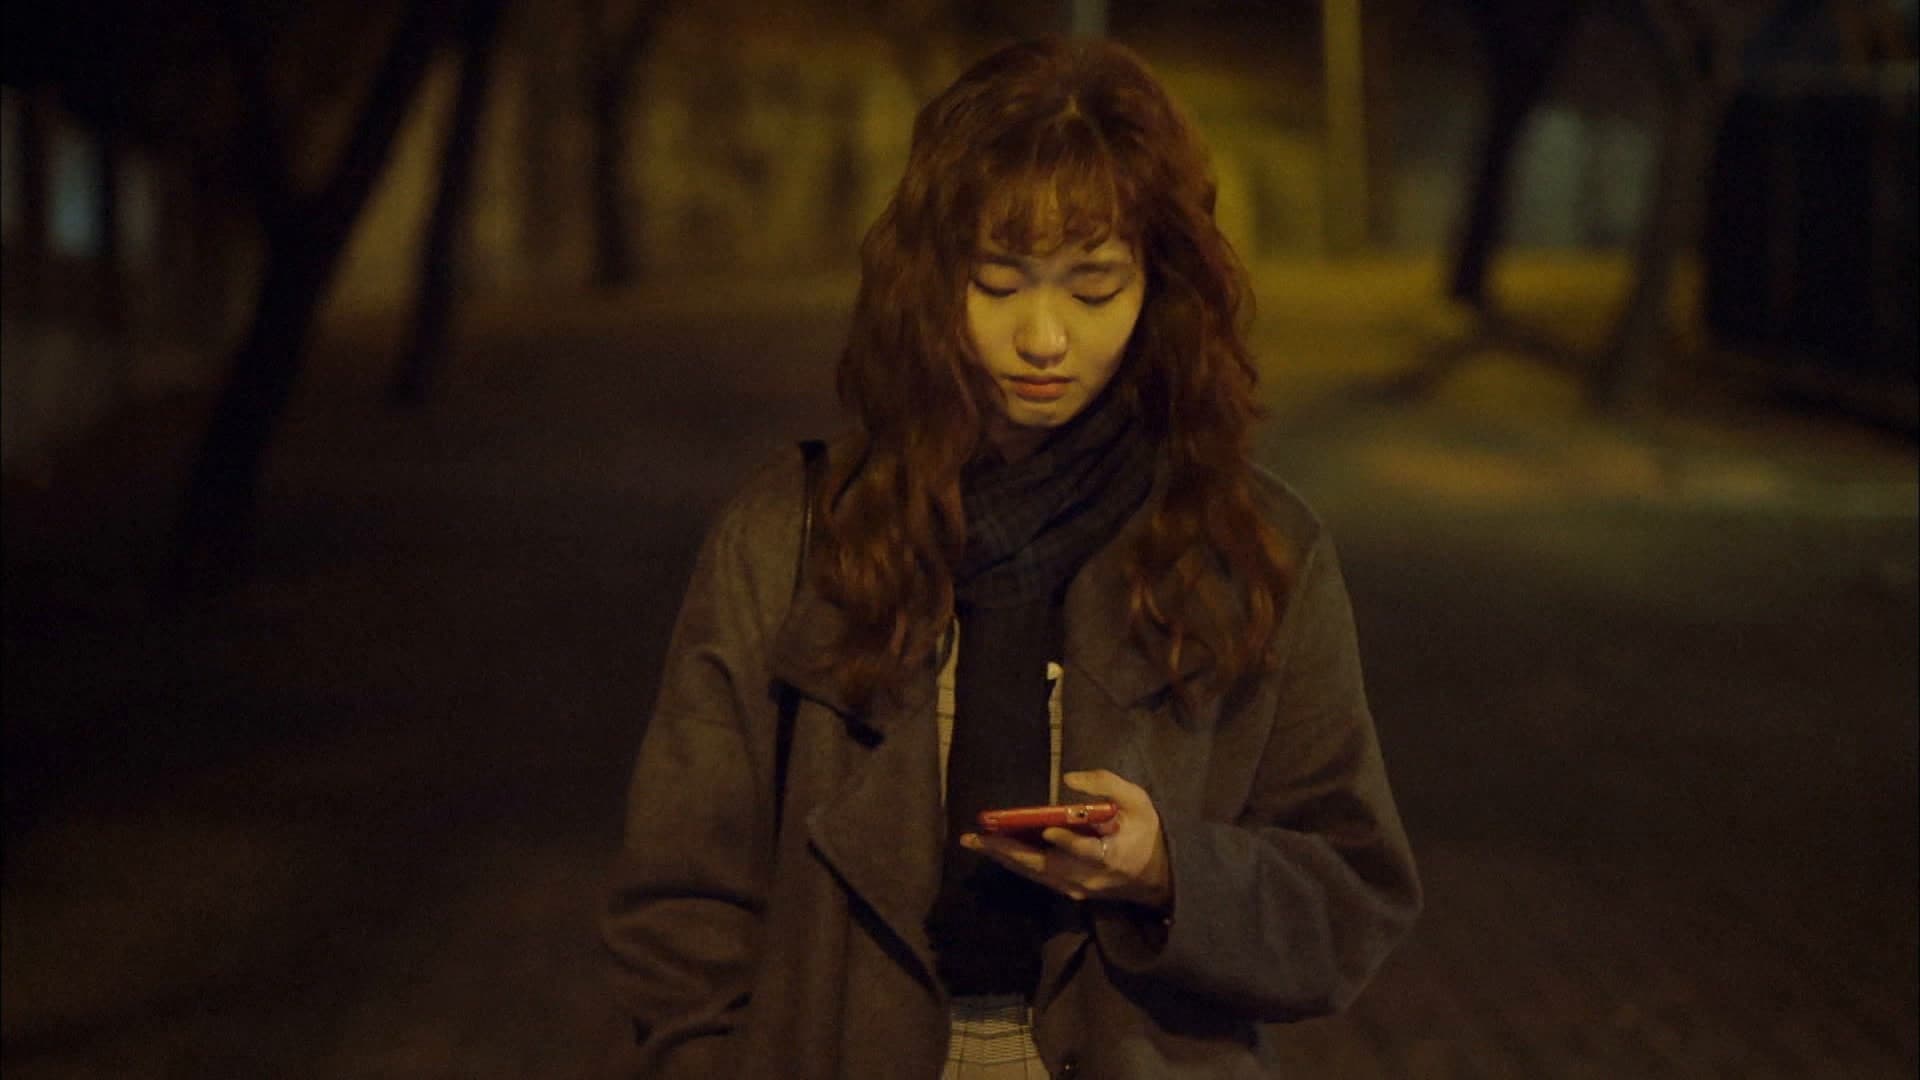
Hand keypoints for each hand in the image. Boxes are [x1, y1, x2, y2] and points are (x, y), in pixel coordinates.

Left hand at [960, 769, 1172, 910]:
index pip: (1087, 852)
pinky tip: (995, 849)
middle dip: (1010, 851)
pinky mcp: (1070, 890)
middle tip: (977, 837)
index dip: (1068, 842)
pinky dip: (1015, 863)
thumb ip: (1107, 785)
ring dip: (1004, 858)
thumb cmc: (1146, 833)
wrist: (1158, 878)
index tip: (1048, 829)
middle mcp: (1090, 877)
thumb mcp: (1139, 802)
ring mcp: (1078, 888)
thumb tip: (1070, 778)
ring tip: (975, 842)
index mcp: (1113, 854)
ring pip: (1036, 874)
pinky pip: (1038, 877)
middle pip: (1045, 867)